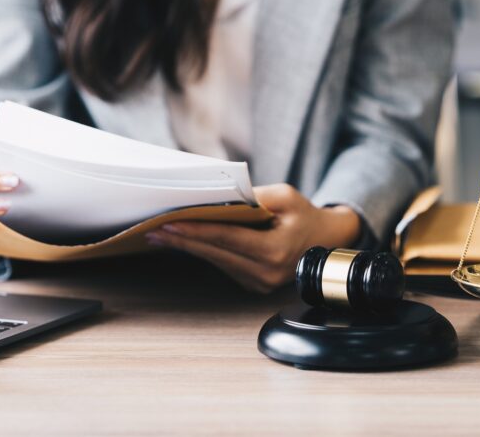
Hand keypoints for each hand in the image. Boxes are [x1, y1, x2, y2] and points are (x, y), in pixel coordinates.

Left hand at [144, 183, 361, 292]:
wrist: (326, 240)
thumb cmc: (305, 215)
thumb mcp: (285, 196)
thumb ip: (253, 197)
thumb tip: (219, 199)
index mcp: (275, 251)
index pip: (226, 238)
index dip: (196, 230)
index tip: (170, 223)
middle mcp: (266, 273)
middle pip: (214, 252)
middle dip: (182, 239)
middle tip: (153, 229)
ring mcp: (259, 282)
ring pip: (216, 260)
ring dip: (189, 246)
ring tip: (161, 234)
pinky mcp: (253, 284)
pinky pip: (223, 264)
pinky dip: (205, 251)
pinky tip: (185, 241)